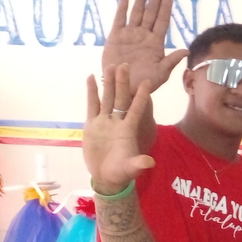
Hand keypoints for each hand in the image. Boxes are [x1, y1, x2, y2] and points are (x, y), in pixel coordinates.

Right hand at [84, 64, 155, 194]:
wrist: (106, 176)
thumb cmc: (121, 172)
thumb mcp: (130, 168)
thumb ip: (139, 164)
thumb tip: (149, 163)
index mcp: (129, 130)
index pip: (136, 109)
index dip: (141, 96)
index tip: (146, 81)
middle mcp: (118, 122)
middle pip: (121, 99)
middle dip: (122, 83)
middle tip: (125, 65)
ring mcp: (105, 121)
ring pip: (107, 98)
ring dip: (108, 83)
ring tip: (110, 65)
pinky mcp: (92, 124)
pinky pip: (92, 105)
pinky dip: (92, 92)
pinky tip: (91, 77)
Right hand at [103, 0, 187, 93]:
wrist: (124, 88)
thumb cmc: (145, 82)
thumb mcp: (161, 73)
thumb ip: (172, 61)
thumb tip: (186, 50)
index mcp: (156, 43)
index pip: (162, 21)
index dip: (166, 8)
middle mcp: (144, 36)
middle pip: (151, 13)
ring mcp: (130, 35)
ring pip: (136, 13)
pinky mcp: (115, 37)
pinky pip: (119, 20)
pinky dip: (122, 9)